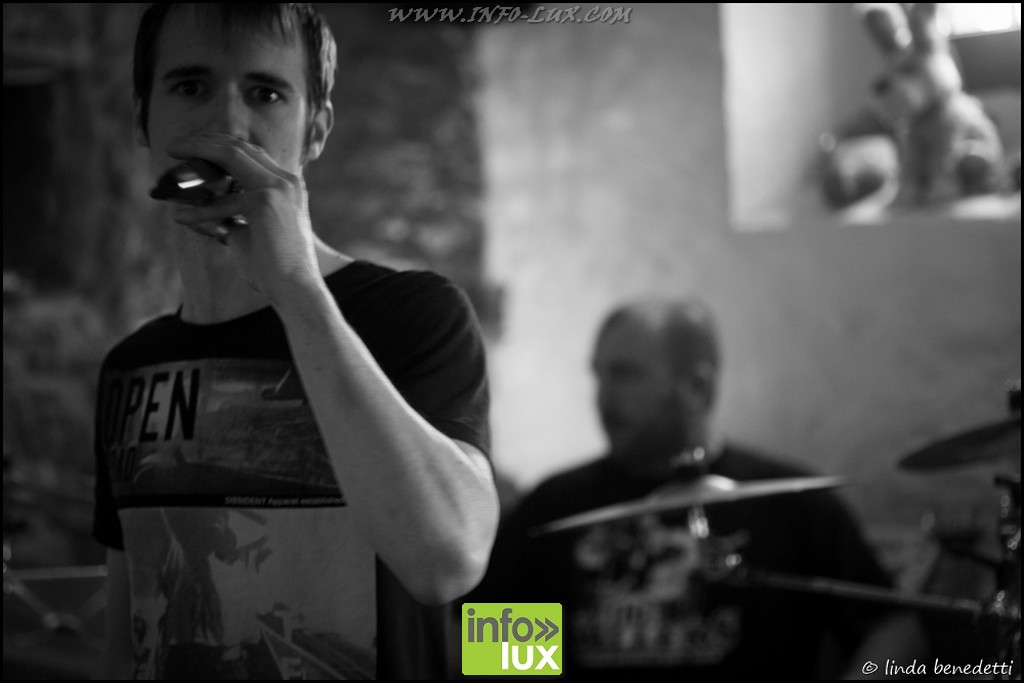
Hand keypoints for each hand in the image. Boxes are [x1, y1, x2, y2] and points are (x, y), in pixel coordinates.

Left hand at [165, 134, 320, 302]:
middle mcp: (286, 181)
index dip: (221, 146)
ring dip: (198, 150)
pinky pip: (222, 198)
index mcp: (287, 187)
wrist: (295, 289)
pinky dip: (199, 208)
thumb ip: (230, 219)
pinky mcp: (265, 201)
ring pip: (231, 153)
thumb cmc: (273, 268)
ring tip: (173, 153)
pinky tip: (180, 216)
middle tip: (178, 146)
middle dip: (206, 141)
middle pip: (241, 146)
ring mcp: (278, 188)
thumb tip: (201, 214)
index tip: (196, 148)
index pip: (252, 154)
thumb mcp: (247, 235)